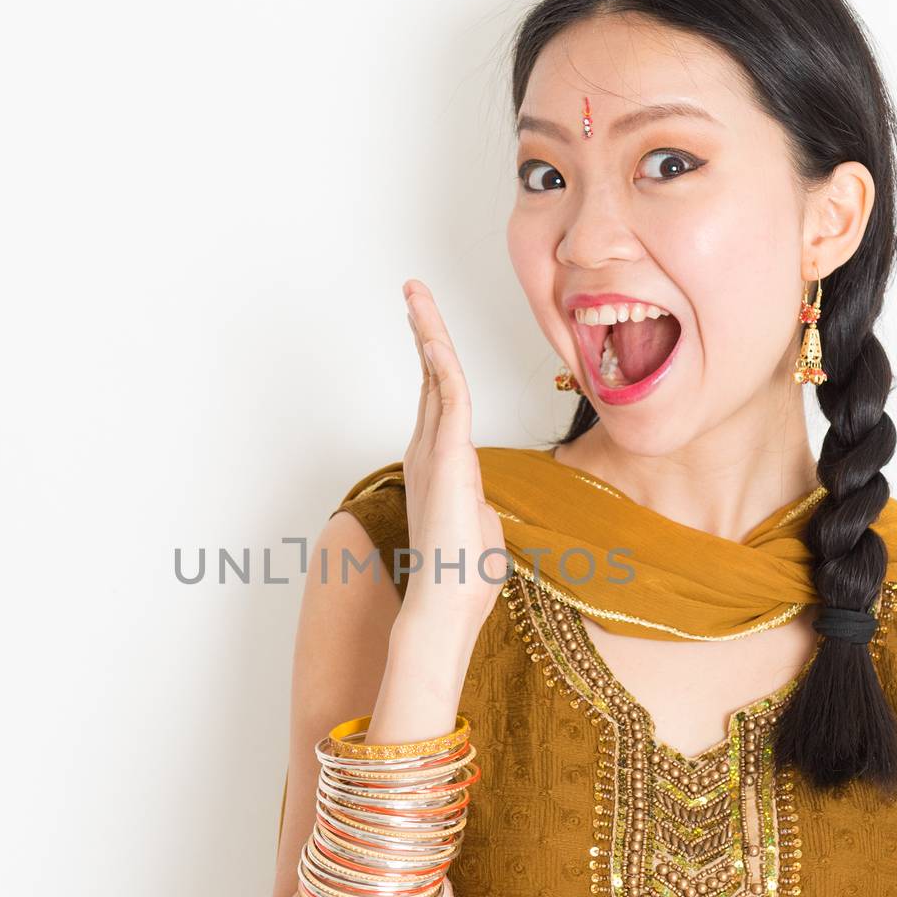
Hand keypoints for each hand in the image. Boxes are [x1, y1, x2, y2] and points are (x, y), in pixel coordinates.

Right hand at [397, 280, 507, 642]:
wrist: (446, 604)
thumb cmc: (462, 579)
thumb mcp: (481, 535)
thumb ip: (480, 513)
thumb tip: (484, 516)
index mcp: (438, 466)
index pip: (437, 401)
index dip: (432, 361)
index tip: (426, 329)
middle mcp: (428, 451)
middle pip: (429, 377)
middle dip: (422, 330)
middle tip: (412, 292)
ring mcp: (433, 451)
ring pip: (434, 376)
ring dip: (426, 330)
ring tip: (415, 293)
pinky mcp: (447, 456)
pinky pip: (447, 396)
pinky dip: (441, 361)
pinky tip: (433, 335)